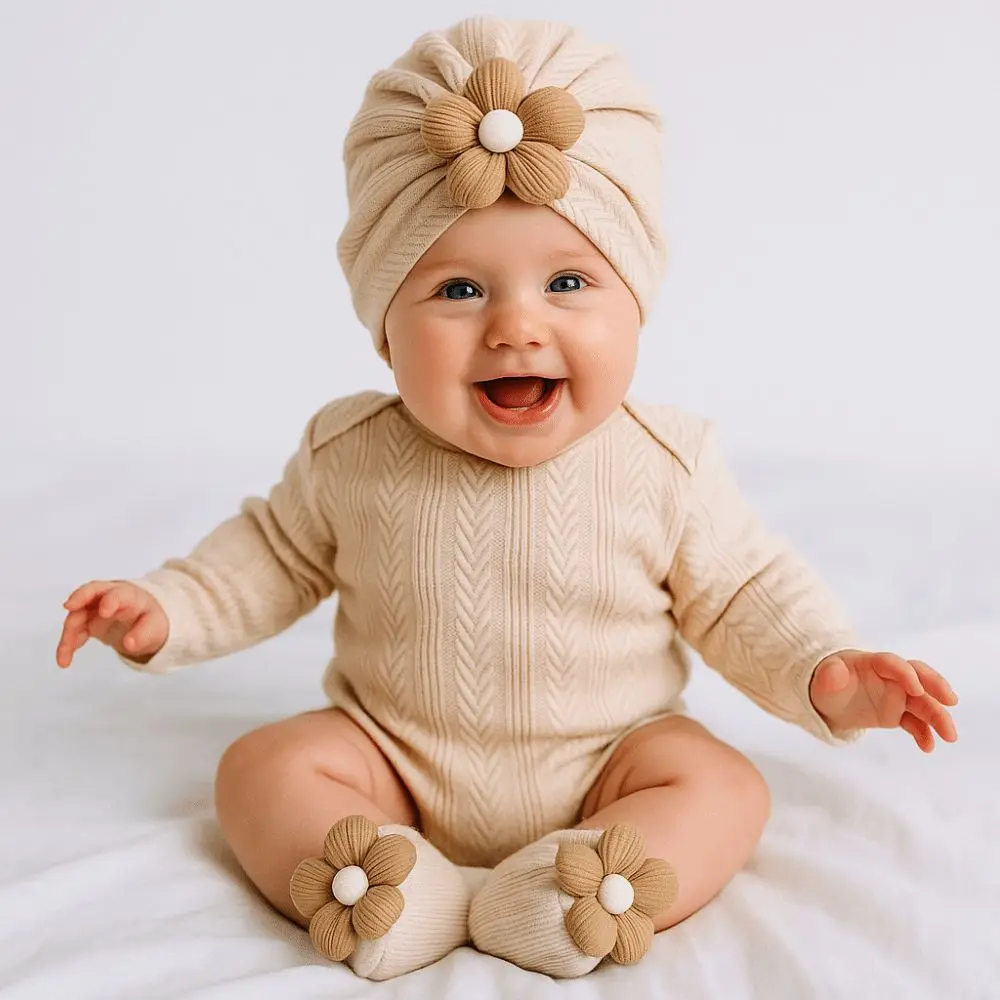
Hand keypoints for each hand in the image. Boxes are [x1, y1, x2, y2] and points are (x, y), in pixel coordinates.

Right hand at [56, 580, 167, 666]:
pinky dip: (68, 644)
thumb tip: (130, 644)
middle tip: (69, 606)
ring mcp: (95, 608)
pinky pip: (74, 630)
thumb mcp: (154, 627)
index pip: (119, 593)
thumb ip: (143, 635)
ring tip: (63, 657)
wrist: (144, 622)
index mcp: (129, 595)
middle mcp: (109, 597)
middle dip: (80, 597)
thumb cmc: (150, 620)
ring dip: (68, 634)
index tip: (105, 612)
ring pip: (78, 614)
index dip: (111, 600)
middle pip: (91, 592)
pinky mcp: (87, 621)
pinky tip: (65, 659)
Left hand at [810, 649, 957, 751]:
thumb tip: (834, 672)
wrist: (831, 698)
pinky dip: (924, 734)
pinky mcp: (898, 714)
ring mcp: (897, 695)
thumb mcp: (824, 679)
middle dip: (935, 686)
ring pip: (923, 703)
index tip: (916, 689)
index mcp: (872, 663)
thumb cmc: (829, 683)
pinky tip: (928, 747)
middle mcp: (890, 677)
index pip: (892, 663)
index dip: (905, 674)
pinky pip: (915, 723)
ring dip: (938, 717)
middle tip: (951, 701)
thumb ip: (830, 675)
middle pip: (919, 676)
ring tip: (950, 736)